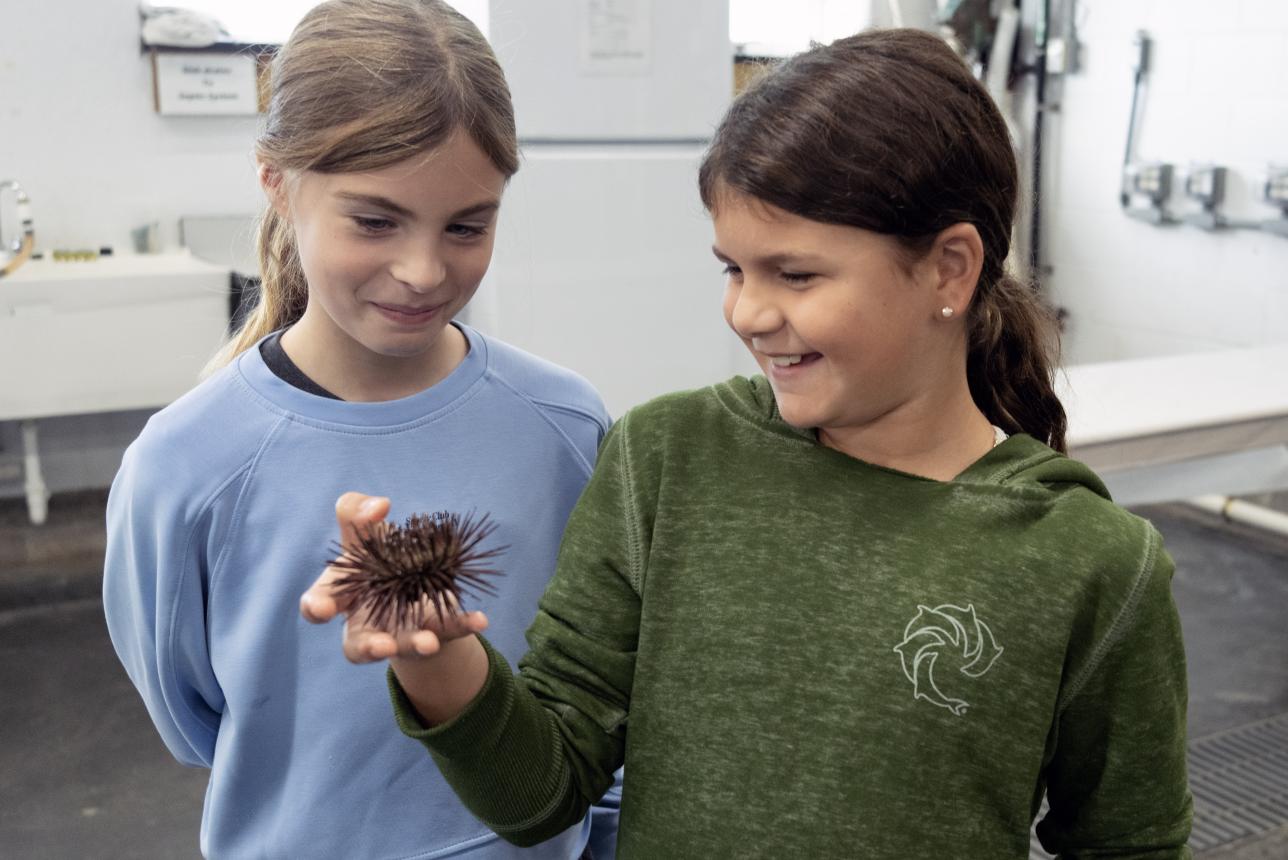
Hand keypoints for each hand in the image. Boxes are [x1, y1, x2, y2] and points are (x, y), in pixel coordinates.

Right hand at [300, 492, 489, 663]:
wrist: (413, 581)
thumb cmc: (379, 556)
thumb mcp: (365, 532)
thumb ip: (358, 514)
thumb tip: (378, 505)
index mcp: (342, 595)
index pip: (318, 604)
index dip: (317, 607)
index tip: (322, 608)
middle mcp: (367, 623)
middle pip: (358, 644)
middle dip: (369, 647)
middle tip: (382, 646)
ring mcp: (401, 632)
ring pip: (403, 646)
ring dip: (415, 644)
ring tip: (429, 642)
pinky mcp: (435, 631)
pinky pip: (449, 631)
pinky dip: (463, 625)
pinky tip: (479, 620)